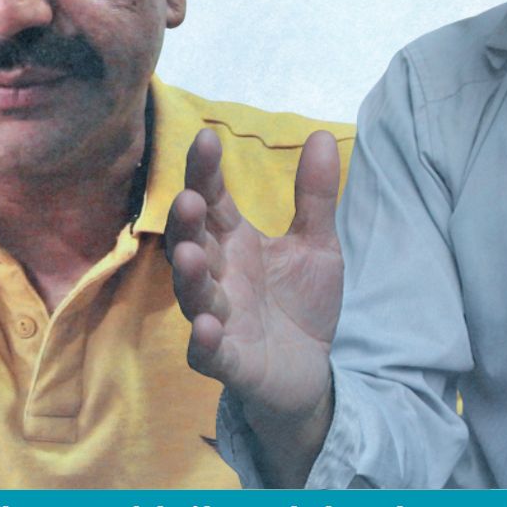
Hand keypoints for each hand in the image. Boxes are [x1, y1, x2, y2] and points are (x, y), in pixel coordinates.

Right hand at [165, 127, 341, 483]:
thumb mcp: (316, 244)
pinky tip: (207, 327)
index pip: (214, 201)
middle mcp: (219, 278)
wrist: (311, 371)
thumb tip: (319, 135)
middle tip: (189, 199)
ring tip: (189, 255)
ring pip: (195, 297)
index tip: (205, 137)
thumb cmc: (300, 303)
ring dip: (190, 277)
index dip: (206, 173)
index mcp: (235, 244)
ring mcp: (219, 320)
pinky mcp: (229, 363)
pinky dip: (205, 341)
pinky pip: (209, 353)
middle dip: (187, 224)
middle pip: (194, 244)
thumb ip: (316, 196)